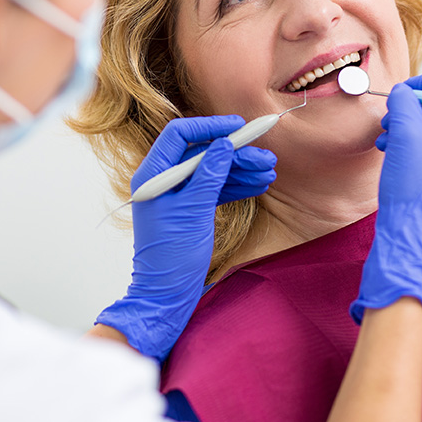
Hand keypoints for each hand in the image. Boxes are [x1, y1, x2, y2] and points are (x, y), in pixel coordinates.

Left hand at [95, 115, 276, 361]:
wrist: (167, 295)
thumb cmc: (172, 256)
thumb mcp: (194, 211)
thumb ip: (209, 175)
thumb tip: (224, 144)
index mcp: (153, 176)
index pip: (180, 135)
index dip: (210, 127)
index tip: (239, 126)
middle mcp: (163, 181)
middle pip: (202, 153)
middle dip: (235, 153)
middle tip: (266, 157)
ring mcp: (178, 195)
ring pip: (212, 171)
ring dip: (240, 170)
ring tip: (269, 171)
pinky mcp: (191, 209)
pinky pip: (215, 189)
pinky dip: (235, 186)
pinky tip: (258, 185)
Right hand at [350, 72, 421, 323]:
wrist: (409, 236)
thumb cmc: (414, 186)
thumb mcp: (407, 132)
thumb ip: (406, 101)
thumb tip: (404, 92)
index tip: (405, 90)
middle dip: (414, 106)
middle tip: (391, 113)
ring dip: (407, 125)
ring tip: (385, 134)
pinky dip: (408, 143)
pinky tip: (388, 148)